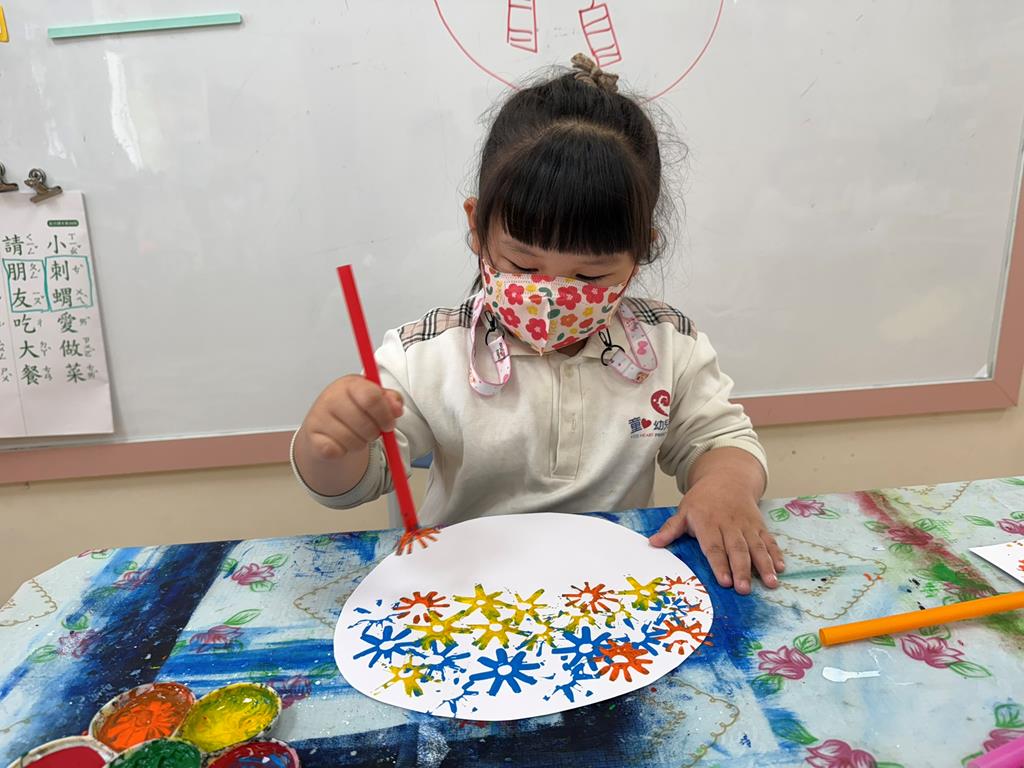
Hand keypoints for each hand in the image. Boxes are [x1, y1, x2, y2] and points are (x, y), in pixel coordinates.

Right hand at [299, 375, 403, 459]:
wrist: (324, 426)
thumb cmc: (353, 410)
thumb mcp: (375, 399)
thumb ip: (391, 400)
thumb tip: (396, 409)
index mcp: (350, 384)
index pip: (372, 397)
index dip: (385, 415)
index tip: (389, 424)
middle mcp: (332, 397)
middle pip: (365, 424)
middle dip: (374, 433)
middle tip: (373, 432)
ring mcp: (319, 417)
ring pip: (353, 441)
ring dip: (360, 443)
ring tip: (356, 436)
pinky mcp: (312, 437)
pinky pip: (336, 451)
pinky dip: (344, 452)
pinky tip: (341, 444)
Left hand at [649, 476, 784, 594]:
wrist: (727, 478)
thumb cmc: (703, 499)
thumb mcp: (683, 510)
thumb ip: (671, 529)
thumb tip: (653, 543)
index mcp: (708, 522)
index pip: (714, 546)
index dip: (720, 564)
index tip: (724, 582)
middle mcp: (729, 524)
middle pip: (737, 549)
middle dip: (742, 570)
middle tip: (745, 589)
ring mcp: (747, 525)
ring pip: (756, 546)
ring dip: (764, 565)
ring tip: (771, 583)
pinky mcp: (759, 525)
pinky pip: (769, 540)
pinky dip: (776, 554)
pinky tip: (781, 568)